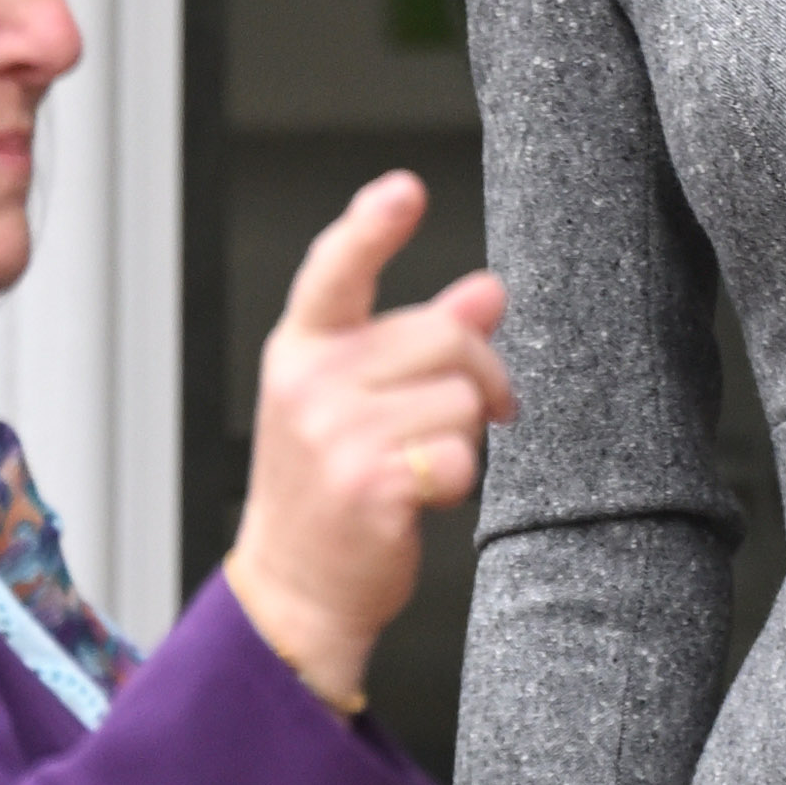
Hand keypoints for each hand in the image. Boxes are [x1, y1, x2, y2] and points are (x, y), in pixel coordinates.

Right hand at [221, 172, 510, 714]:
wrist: (296, 593)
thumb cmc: (330, 488)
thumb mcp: (355, 400)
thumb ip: (420, 338)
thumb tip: (489, 289)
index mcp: (302, 350)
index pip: (336, 271)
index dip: (372, 228)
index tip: (404, 192)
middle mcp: (310, 383)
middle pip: (445, 338)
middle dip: (480, 377)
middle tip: (475, 415)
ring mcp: (335, 435)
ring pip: (462, 400)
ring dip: (466, 437)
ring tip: (423, 466)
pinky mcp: (370, 484)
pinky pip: (459, 455)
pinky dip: (457, 479)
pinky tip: (421, 498)